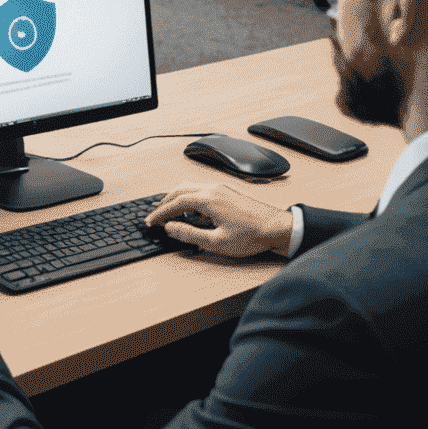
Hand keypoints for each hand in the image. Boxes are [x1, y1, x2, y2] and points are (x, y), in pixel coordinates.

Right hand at [144, 184, 293, 257]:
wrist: (277, 227)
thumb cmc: (250, 236)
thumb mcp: (217, 242)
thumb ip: (190, 235)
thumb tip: (170, 229)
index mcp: (207, 200)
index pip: (175, 203)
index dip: (160, 213)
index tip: (150, 221)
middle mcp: (212, 189)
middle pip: (179, 190)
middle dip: (164, 203)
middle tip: (156, 215)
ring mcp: (220, 188)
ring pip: (189, 186)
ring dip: (176, 196)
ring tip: (169, 209)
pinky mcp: (227, 191)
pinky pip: (200, 187)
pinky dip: (188, 194)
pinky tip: (192, 207)